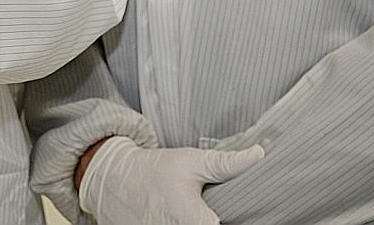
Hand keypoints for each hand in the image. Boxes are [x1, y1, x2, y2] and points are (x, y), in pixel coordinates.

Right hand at [79, 137, 262, 224]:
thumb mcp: (191, 161)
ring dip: (202, 220)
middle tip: (213, 204)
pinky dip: (187, 223)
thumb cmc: (155, 170)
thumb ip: (225, 163)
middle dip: (220, 218)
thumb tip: (258, 154)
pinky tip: (186, 213)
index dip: (239, 219)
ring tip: (196, 207)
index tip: (234, 209)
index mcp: (194, 222)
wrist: (115, 179)